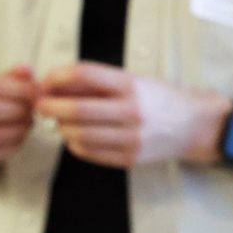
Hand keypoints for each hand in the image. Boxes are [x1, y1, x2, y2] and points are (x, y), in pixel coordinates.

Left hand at [38, 61, 223, 168]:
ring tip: (61, 121)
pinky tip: (76, 137)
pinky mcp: (130, 158)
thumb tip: (54, 84)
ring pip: (79, 135)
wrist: (192, 124)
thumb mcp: (131, 80)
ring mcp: (131, 138)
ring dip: (61, 127)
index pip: (85, 74)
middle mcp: (131, 111)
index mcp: (130, 85)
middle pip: (77, 109)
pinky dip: (75, 144)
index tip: (45, 82)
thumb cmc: (157, 98)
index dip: (57, 77)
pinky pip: (90, 153)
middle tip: (40, 105)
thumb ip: (96, 83)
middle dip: (49, 106)